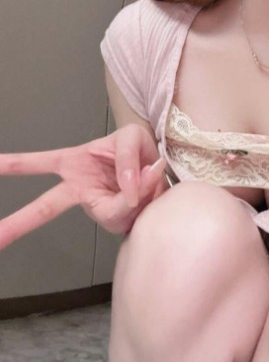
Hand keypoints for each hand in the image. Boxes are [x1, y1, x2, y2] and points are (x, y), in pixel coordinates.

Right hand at [0, 124, 167, 249]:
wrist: (161, 168)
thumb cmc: (138, 149)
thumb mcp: (132, 138)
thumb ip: (126, 159)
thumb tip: (128, 191)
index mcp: (74, 164)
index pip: (39, 163)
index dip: (12, 164)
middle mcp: (81, 190)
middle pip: (45, 208)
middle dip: (18, 223)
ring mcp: (100, 208)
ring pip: (113, 210)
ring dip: (138, 190)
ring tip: (150, 170)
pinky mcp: (120, 220)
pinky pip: (135, 211)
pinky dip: (149, 194)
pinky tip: (153, 187)